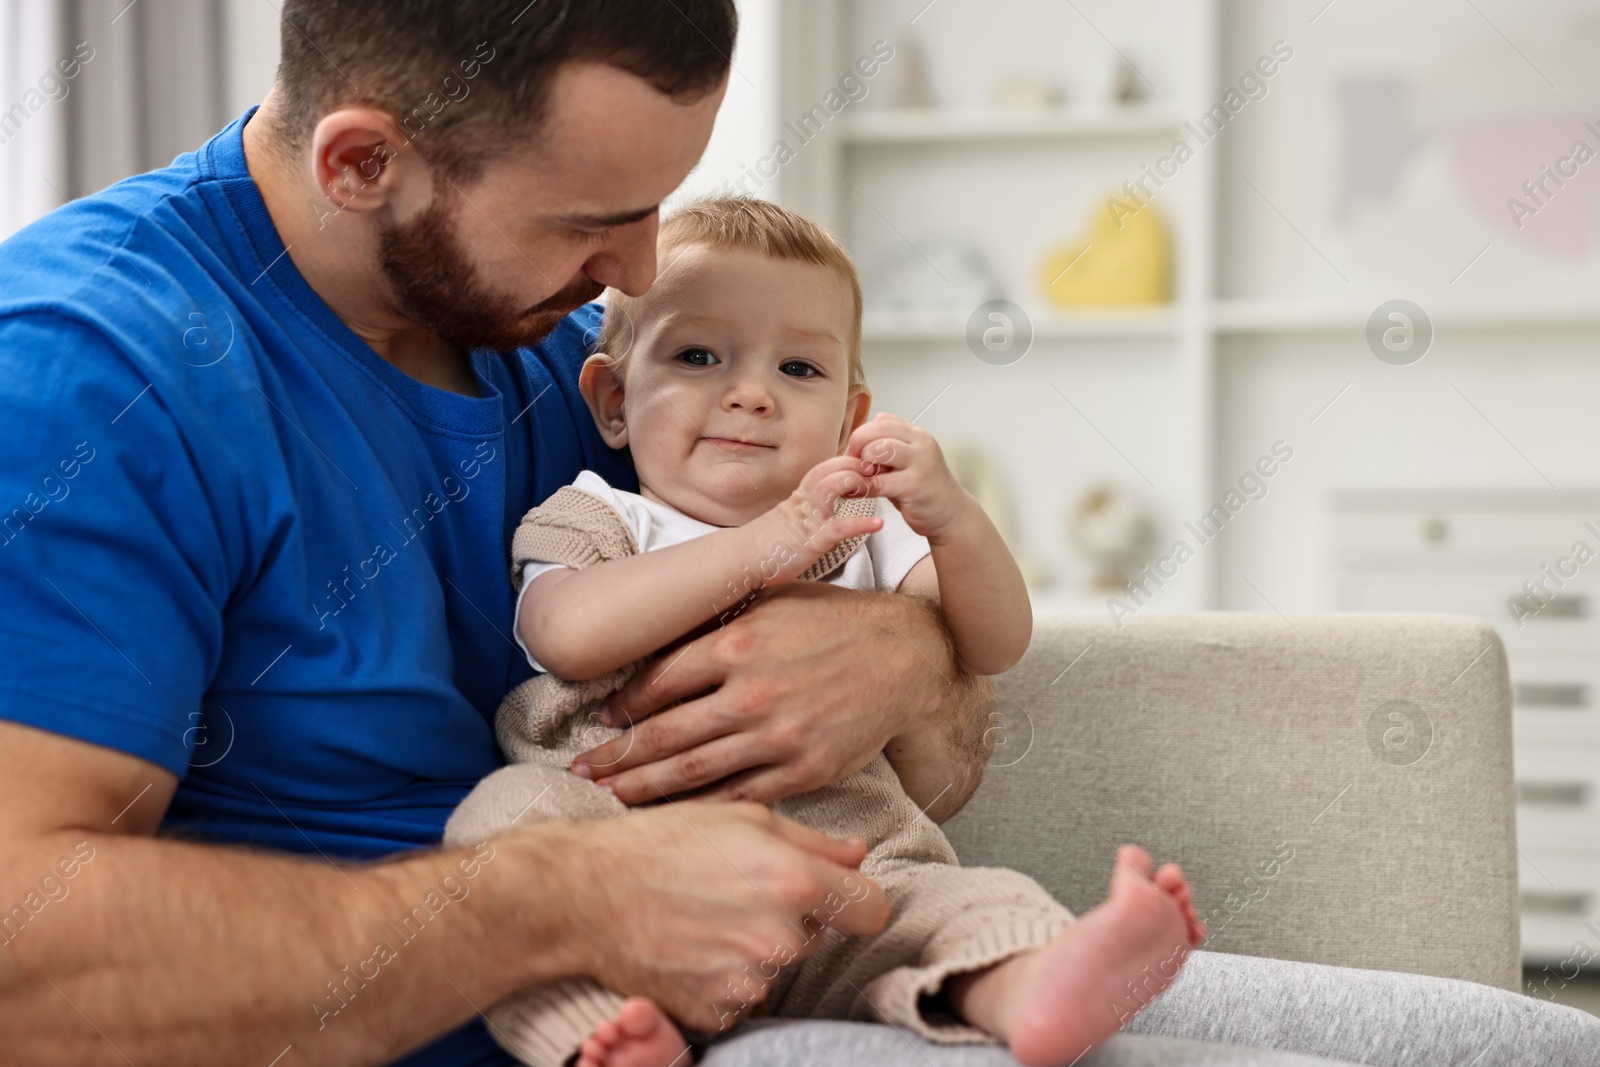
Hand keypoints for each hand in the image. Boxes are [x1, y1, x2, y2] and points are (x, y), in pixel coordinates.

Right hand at [550, 802, 889, 1030]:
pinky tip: (691, 944)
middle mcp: (780, 939)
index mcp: (795, 883)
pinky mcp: (716, 1013)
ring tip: (706, 915)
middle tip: (736, 890)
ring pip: (777, 965)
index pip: (871, 911)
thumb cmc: (661, 844)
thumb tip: (856, 855)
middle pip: (816, 937)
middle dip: (790, 917)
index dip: (854, 899)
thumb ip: (812, 842)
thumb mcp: (741, 818)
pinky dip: (722, 976)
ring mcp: (748, 982)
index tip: (833, 894)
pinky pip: (741, 995)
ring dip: (754, 947)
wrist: (583, 895)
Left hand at [571, 582, 946, 803]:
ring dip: (645, 787)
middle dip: (616, 757)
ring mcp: (777, 735)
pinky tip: (675, 817)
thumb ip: (718, 623)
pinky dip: (702, 808)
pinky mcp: (804, 770)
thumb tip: (662, 646)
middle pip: (664, 734)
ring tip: (611, 798)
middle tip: (581, 770)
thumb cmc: (834, 621)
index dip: (624, 706)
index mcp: (736, 642)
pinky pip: (740, 796)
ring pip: (694, 771)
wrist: (906, 656)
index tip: (602, 722)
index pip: (658, 681)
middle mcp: (750, 691)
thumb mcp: (772, 601)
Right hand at [744, 454, 883, 585]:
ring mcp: (807, 519)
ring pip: (830, 487)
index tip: (865, 462)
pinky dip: (859, 524)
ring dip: (854, 481)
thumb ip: (811, 514)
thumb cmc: (768, 544)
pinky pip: (838, 528)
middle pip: (828, 470)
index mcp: (801, 497)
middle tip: (876, 464)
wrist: (742, 559)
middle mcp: (804, 502)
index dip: (846, 461)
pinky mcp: (810, 540)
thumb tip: (833, 517)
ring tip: (875, 484)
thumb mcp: (793, 521)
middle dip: (853, 463)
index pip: (825, 469)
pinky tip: (878, 523)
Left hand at [845, 411, 971, 540]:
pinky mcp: (914, 486)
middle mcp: (920, 444)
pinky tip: (857, 492)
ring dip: (862, 464)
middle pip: (878, 430)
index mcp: (916, 435)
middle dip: (858, 445)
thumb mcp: (906, 461)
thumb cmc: (923, 488)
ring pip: (879, 450)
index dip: (862, 434)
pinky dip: (862, 487)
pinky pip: (879, 482)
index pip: (882, 420)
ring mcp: (920, 463)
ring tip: (861, 478)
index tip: (855, 453)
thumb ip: (887, 447)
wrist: (951, 515)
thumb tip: (859, 438)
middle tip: (853, 464)